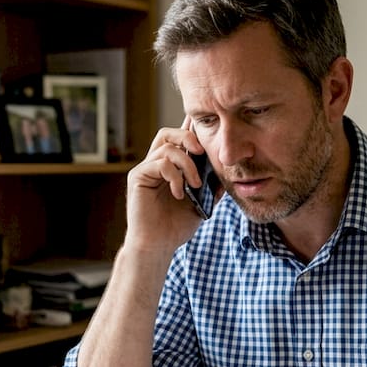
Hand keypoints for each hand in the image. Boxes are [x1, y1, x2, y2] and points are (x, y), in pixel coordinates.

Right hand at [124, 117, 209, 253]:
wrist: (158, 246)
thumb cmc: (176, 227)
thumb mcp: (202, 203)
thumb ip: (211, 186)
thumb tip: (228, 171)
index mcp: (169, 168)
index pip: (179, 140)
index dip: (190, 127)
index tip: (206, 121)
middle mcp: (155, 164)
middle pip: (168, 133)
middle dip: (188, 136)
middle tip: (201, 152)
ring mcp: (145, 170)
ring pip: (166, 147)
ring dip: (187, 164)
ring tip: (195, 184)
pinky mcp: (137, 177)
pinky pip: (159, 163)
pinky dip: (174, 176)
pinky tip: (179, 193)